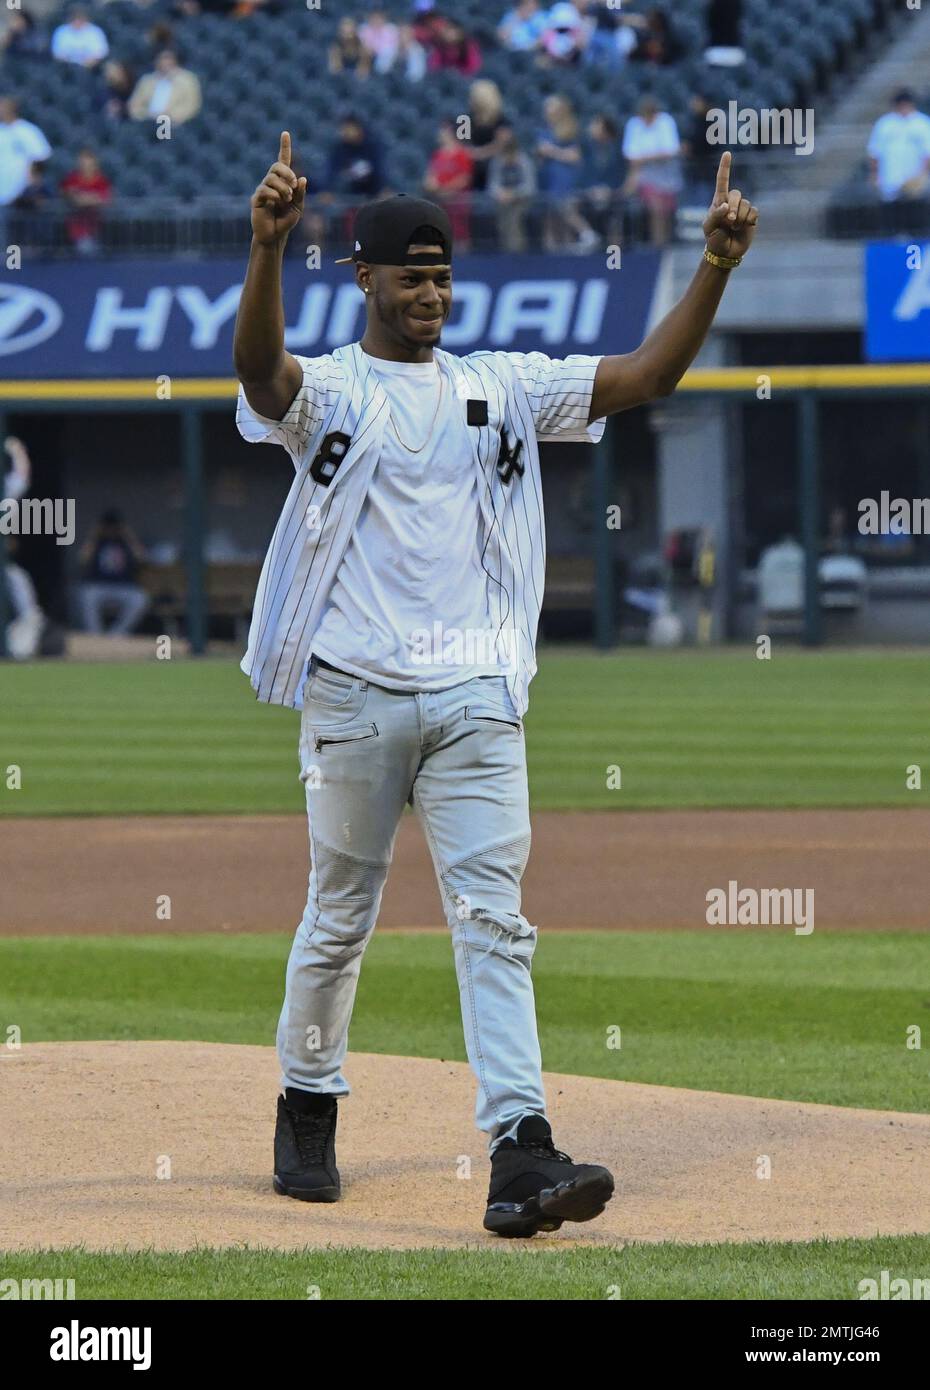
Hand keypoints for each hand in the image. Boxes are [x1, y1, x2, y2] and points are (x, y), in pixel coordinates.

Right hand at [250, 131, 306, 246]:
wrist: (275, 236)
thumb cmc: (286, 221)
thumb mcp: (298, 207)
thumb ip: (300, 194)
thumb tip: (302, 178)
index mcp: (283, 182)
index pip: (283, 161)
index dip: (284, 147)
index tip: (285, 133)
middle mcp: (271, 182)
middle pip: (277, 166)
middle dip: (287, 172)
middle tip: (294, 185)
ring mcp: (263, 189)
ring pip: (272, 178)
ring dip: (283, 188)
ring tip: (287, 200)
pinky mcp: (256, 199)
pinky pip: (265, 190)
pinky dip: (275, 195)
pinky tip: (278, 203)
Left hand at [703, 152, 757, 258]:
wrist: (725, 252)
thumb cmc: (714, 238)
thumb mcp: (708, 227)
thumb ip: (715, 215)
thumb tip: (726, 205)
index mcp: (719, 201)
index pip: (722, 181)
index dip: (725, 168)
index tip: (727, 154)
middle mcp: (731, 201)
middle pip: (736, 194)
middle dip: (732, 207)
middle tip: (728, 221)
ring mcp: (742, 208)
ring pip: (745, 204)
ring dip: (739, 217)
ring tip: (734, 227)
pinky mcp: (751, 216)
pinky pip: (753, 212)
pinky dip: (747, 221)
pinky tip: (742, 227)